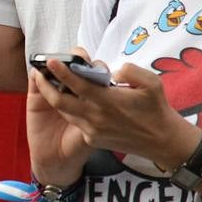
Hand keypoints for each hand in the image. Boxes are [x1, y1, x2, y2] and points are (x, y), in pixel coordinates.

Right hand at [27, 61, 94, 185]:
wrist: (57, 161)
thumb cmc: (78, 146)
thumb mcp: (95, 131)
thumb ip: (101, 116)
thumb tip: (113, 97)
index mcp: (87, 96)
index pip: (92, 74)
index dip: (95, 67)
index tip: (99, 69)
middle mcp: (70, 89)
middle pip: (73, 65)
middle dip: (76, 58)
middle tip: (79, 59)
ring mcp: (52, 90)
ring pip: (54, 68)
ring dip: (55, 62)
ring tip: (57, 62)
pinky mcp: (35, 96)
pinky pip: (35, 79)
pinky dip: (37, 73)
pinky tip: (40, 72)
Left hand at [36, 59, 200, 171]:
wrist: (163, 142)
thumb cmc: (157, 109)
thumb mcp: (151, 83)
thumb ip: (130, 71)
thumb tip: (111, 72)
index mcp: (108, 102)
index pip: (77, 84)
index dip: (62, 71)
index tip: (50, 60)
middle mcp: (96, 117)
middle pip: (60, 101)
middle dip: (45, 86)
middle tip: (38, 72)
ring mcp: (93, 131)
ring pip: (65, 112)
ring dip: (54, 97)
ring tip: (49, 82)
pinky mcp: (93, 139)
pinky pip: (75, 121)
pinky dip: (68, 109)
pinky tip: (68, 99)